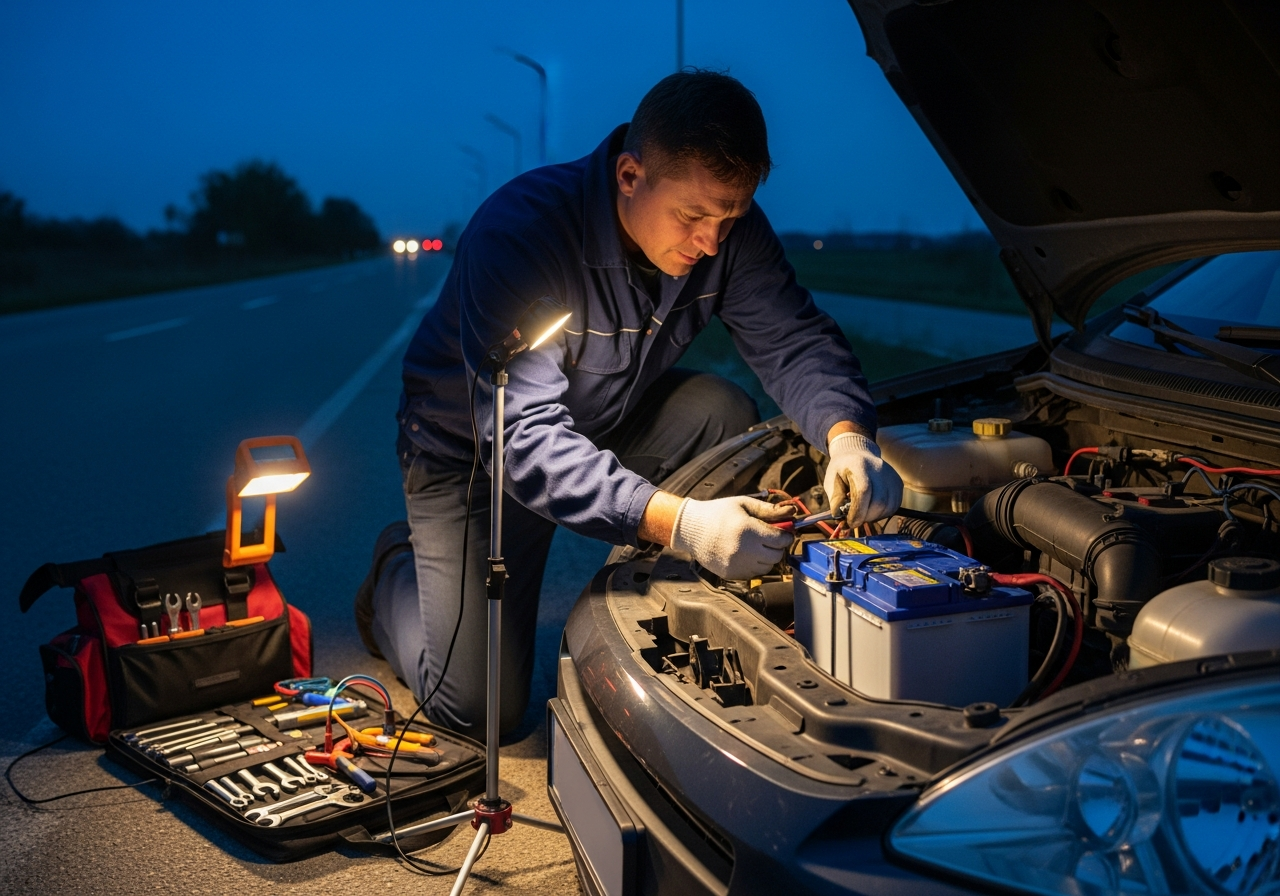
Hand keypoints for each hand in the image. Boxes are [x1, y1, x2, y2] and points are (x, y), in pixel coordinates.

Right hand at [670, 496, 794, 579]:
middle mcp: (743, 550)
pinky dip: (754, 564)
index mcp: (747, 530)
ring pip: (767, 567)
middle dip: (777, 546)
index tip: (784, 531)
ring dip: (767, 556)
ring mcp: (736, 564)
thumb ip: (768, 510)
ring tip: (756, 544)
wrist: (691, 529)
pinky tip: (745, 553)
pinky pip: (753, 573)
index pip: (780, 539)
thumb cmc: (718, 513)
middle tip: (771, 537)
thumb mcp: (743, 504)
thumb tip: (792, 512)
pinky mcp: (731, 574)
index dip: (786, 535)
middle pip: (776, 555)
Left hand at [824, 432, 902, 525]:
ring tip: (862, 514)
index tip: (849, 522)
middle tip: (855, 520)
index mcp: (859, 465)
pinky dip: (882, 513)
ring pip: (888, 506)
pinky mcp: (898, 483)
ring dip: (874, 517)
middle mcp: (879, 468)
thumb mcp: (830, 482)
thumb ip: (836, 500)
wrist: (857, 454)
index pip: (864, 491)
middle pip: (879, 501)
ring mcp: (891, 476)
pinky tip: (871, 510)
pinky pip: (894, 506)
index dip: (858, 511)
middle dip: (866, 517)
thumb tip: (842, 519)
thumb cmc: (841, 470)